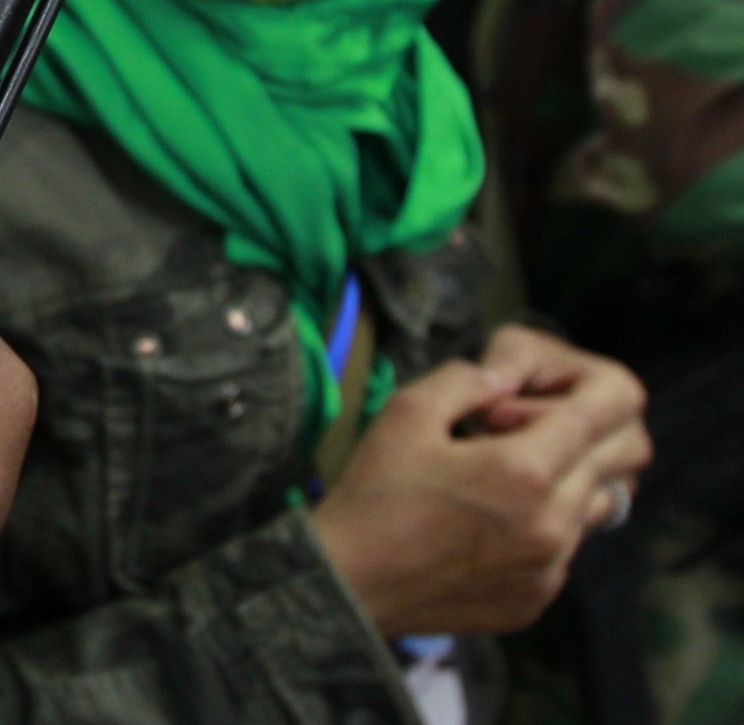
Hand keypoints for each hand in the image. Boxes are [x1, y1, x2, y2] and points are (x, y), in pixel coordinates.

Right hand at [312, 325, 649, 634]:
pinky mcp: (538, 598)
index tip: (535, 388)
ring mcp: (551, 566)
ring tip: (514, 472)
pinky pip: (570, 546)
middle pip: (625, 453)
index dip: (578, 383)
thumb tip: (504, 377)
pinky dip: (549, 520)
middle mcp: (555, 522)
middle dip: (592, 422)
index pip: (606, 407)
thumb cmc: (374, 493)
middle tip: (529, 423)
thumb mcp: (408, 411)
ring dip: (575, 474)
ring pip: (605, 501)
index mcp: (526, 470)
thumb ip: (467, 378)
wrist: (349, 583)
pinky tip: (495, 518)